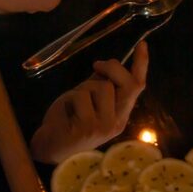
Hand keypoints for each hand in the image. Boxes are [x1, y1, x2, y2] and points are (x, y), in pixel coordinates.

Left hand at [30, 42, 148, 163]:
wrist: (49, 147)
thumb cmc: (69, 120)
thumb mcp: (88, 100)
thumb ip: (101, 85)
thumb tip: (110, 65)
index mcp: (121, 115)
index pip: (137, 87)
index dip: (141, 64)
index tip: (142, 44)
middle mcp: (117, 121)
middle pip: (128, 84)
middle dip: (112, 67)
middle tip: (96, 65)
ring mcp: (104, 126)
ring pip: (102, 87)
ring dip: (85, 87)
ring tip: (74, 102)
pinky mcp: (88, 127)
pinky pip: (83, 96)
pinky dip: (71, 98)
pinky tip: (66, 113)